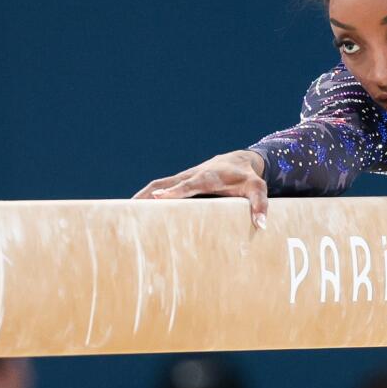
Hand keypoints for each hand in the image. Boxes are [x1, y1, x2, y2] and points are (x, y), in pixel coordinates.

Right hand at [134, 150, 268, 229]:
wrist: (239, 161)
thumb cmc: (247, 178)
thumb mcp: (258, 189)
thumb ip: (260, 205)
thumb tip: (260, 226)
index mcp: (210, 176)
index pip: (191, 184)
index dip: (176, 190)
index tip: (161, 197)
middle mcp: (193, 175)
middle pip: (167, 182)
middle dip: (150, 194)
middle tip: (132, 208)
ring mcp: (184, 176)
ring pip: (159, 183)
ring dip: (142, 196)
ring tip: (125, 211)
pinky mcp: (180, 180)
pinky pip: (159, 186)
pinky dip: (146, 195)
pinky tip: (135, 208)